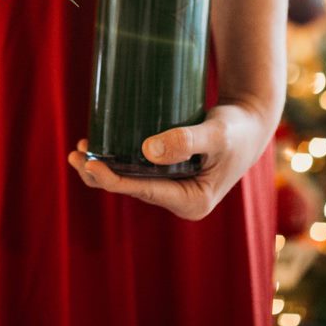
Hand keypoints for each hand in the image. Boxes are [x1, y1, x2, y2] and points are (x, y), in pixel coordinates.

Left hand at [67, 101, 275, 220]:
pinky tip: (99, 146)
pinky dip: (118, 160)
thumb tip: (147, 151)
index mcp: (192, 203)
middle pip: (131, 190)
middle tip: (74, 154)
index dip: (112, 180)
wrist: (250, 122)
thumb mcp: (216, 134)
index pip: (143, 193)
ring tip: (78, 149)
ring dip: (104, 168)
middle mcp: (181, 201)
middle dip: (100, 175)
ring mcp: (175, 189)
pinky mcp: (171, 175)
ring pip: (131, 181)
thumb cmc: (237, 128)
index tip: (89, 164)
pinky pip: (138, 171)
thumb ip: (187, 141)